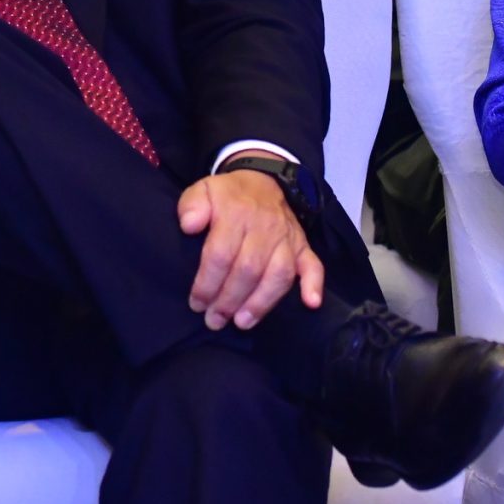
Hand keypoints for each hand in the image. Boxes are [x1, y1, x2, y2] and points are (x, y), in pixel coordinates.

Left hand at [178, 166, 322, 331]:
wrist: (264, 180)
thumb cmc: (228, 195)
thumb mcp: (203, 190)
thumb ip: (191, 205)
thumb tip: (188, 225)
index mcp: (236, 213)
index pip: (221, 254)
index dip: (207, 283)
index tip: (196, 303)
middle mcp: (264, 227)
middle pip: (249, 270)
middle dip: (229, 300)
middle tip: (214, 320)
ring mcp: (287, 238)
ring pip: (278, 275)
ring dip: (261, 303)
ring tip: (242, 323)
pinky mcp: (302, 246)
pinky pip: (313, 265)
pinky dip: (314, 285)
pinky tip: (310, 304)